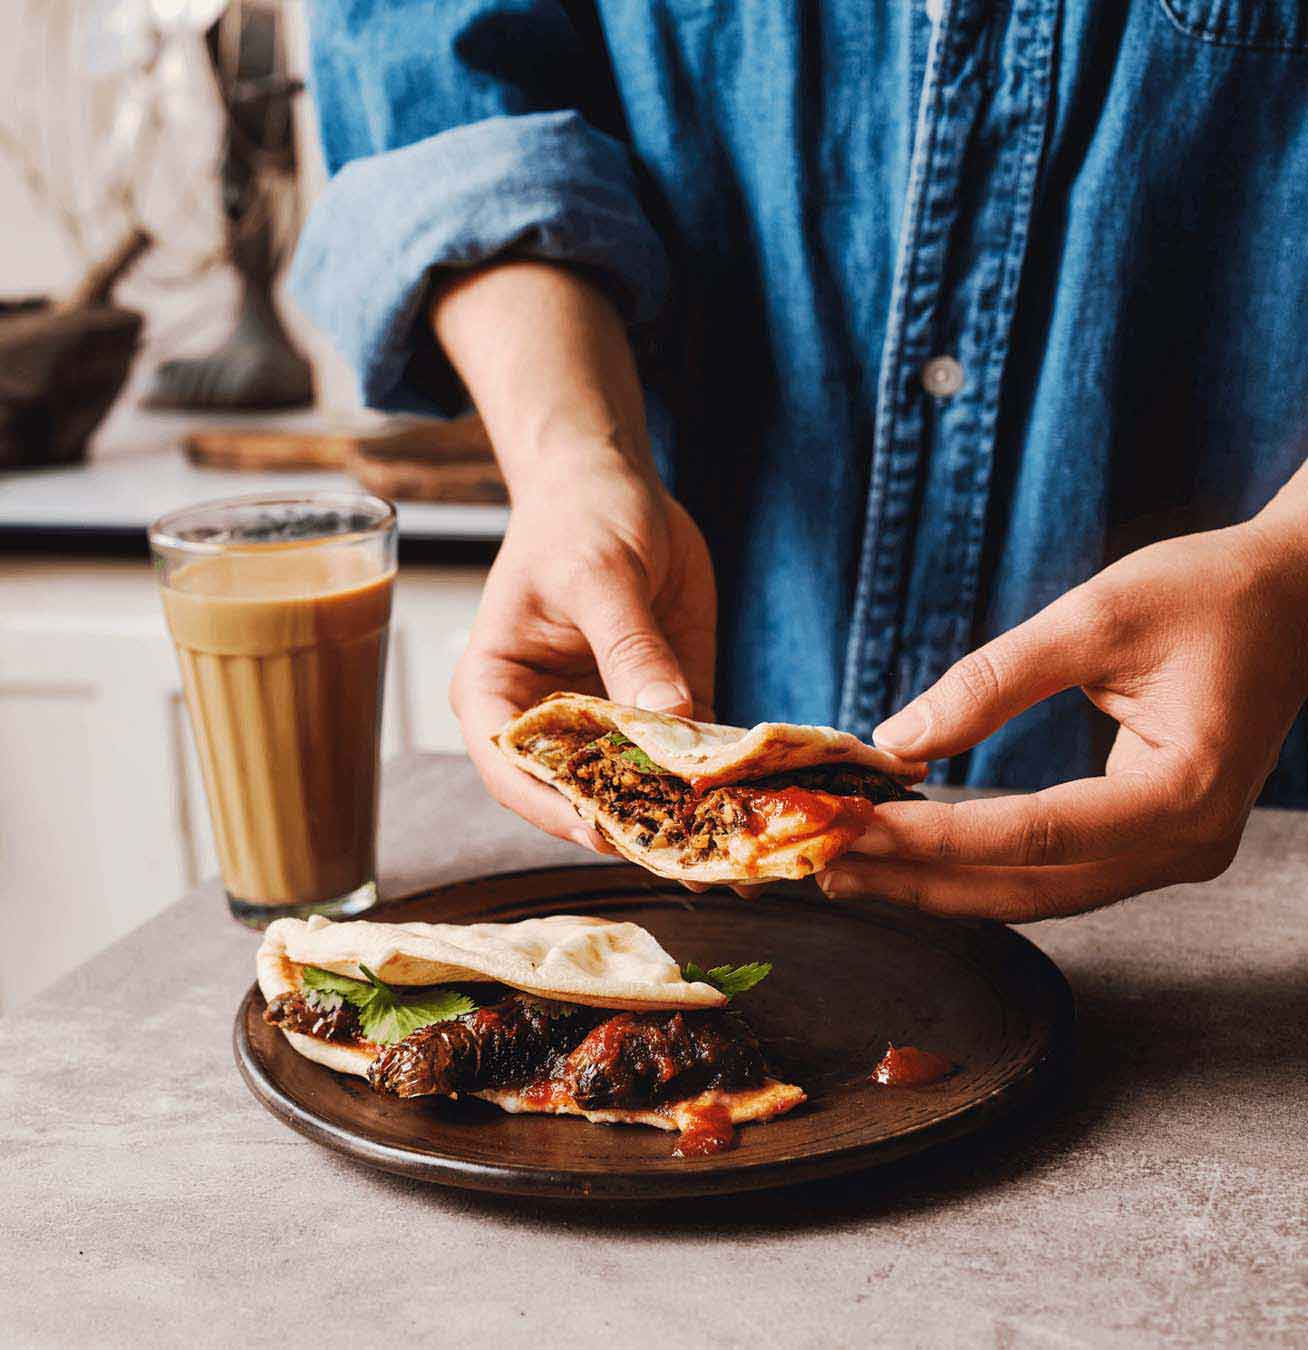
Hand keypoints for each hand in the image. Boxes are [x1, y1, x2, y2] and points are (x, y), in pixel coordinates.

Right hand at [451, 454, 716, 849]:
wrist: (610, 481)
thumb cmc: (578, 517)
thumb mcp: (600, 575)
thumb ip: (630, 648)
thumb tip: (668, 719)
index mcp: (495, 692)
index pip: (511, 767)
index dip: (553, 806)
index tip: (606, 830)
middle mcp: (545, 722)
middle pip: (576, 793)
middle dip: (632, 828)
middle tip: (691, 862)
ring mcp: (602, 723)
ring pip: (635, 788)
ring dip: (682, 819)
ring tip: (735, 854)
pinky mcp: (658, 711)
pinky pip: (684, 758)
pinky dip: (717, 783)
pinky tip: (756, 806)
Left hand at [815, 517, 1307, 919]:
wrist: (1299, 597)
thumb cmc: (1210, 594)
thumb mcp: (1096, 617)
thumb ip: (991, 681)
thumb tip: (894, 740)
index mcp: (1186, 791)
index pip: (1035, 836)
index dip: (936, 836)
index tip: (851, 822)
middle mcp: (1188, 845)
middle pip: (1031, 889)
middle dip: (922, 881)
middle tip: (827, 863)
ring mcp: (1176, 852)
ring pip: (1040, 893)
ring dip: (943, 883)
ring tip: (853, 866)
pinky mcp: (1155, 839)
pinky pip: (1057, 871)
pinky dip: (983, 865)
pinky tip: (919, 854)